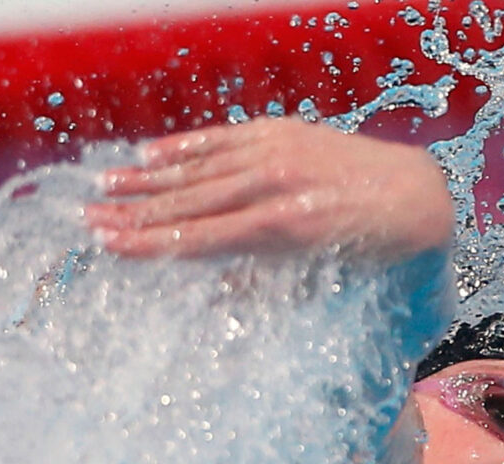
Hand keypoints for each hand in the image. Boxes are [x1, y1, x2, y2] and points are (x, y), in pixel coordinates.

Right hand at [85, 118, 455, 258]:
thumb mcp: (325, 278)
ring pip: (201, 167)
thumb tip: (216, 292)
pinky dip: (187, 146)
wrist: (414, 194)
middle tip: (89, 219)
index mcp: (285, 228)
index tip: (110, 246)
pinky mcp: (283, 132)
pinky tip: (152, 153)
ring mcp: (278, 152)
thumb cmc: (372, 249)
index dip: (153, 243)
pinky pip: (224, 138)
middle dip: (137, 211)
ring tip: (105, 184)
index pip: (203, 237)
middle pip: (190, 201)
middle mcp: (275, 185)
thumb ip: (269, 282)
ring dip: (149, 177)